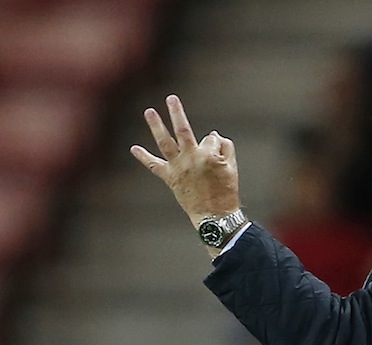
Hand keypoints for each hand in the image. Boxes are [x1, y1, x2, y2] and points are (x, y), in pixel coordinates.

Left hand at [129, 94, 240, 227]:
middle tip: (170, 98)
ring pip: (165, 143)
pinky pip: (155, 166)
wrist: (214, 215)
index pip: (210, 139)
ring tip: (149, 111)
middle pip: (183, 131)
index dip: (216, 145)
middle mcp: (191, 158)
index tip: (218, 155)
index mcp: (209, 155)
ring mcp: (178, 168)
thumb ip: (226, 147)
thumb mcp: (233, 167)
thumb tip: (213, 134)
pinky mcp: (170, 178)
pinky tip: (134, 148)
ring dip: (156, 126)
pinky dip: (144, 158)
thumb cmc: (226, 191)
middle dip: (177, 113)